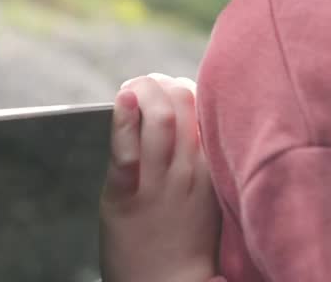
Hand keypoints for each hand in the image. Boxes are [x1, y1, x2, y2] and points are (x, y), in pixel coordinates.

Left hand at [99, 74, 220, 281]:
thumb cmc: (184, 246)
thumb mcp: (205, 198)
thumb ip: (199, 163)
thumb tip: (187, 126)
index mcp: (208, 171)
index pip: (202, 111)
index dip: (183, 90)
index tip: (169, 87)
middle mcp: (185, 171)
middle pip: (181, 106)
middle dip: (160, 85)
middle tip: (146, 84)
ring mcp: (156, 183)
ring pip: (157, 119)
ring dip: (142, 93)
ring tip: (131, 88)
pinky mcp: (124, 195)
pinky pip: (125, 150)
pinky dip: (122, 119)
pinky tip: (122, 99)